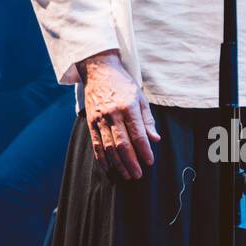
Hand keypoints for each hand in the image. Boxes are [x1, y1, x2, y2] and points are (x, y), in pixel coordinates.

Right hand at [80, 51, 158, 179]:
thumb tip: (155, 139)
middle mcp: (113, 113)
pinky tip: (108, 167)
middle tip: (138, 175)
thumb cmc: (123, 84)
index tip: (150, 162)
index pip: (138, 134)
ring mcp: (100, 118)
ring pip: (109, 147)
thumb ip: (147, 119)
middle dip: (131, 162)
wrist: (98, 70)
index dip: (144, 150)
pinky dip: (101, 157)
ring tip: (126, 174)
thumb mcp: (140, 97)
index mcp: (128, 107)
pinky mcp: (90, 121)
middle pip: (122, 144)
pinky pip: (96, 143)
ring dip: (118, 163)